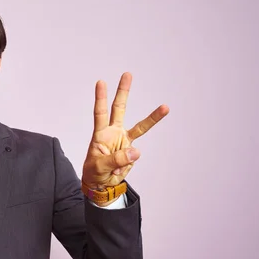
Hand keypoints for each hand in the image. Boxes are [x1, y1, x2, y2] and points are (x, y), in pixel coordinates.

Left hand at [81, 72, 168, 193]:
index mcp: (100, 134)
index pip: (100, 113)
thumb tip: (136, 152)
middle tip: (127, 74)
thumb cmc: (94, 173)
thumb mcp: (100, 167)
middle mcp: (113, 133)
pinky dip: (132, 161)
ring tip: (165, 107)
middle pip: (119, 108)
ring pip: (140, 126)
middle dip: (123, 91)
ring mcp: (123, 141)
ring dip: (152, 117)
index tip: (101, 82)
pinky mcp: (131, 151)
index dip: (101, 98)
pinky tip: (120, 170)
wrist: (100, 184)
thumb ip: (116, 160)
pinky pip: (137, 153)